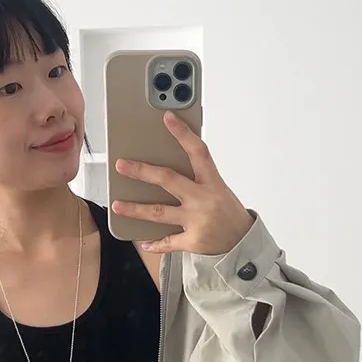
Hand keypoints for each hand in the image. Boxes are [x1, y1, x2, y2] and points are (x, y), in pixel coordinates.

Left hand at [111, 111, 254, 254]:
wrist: (244, 243)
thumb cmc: (228, 213)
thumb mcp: (219, 189)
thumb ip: (198, 178)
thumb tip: (169, 167)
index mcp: (212, 182)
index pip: (198, 151)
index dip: (183, 133)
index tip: (167, 118)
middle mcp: (203, 199)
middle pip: (168, 180)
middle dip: (142, 171)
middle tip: (121, 165)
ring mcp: (197, 221)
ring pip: (160, 212)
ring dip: (136, 209)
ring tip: (118, 205)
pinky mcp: (193, 241)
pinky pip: (169, 242)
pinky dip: (155, 243)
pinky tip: (143, 242)